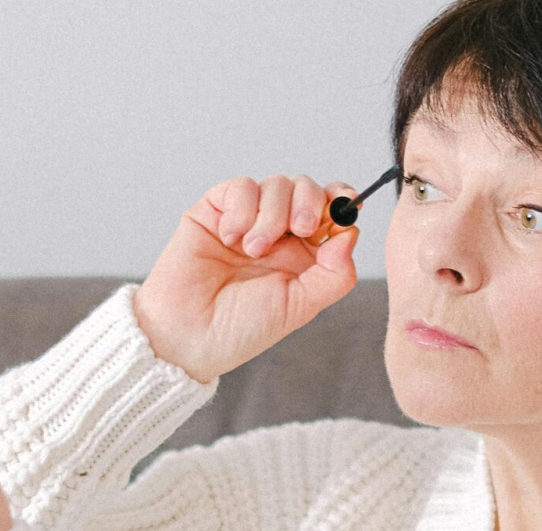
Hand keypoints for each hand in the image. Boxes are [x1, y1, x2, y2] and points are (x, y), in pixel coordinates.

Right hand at [134, 175, 359, 382]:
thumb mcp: (301, 306)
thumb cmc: (242, 329)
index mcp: (302, 254)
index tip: (345, 205)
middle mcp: (277, 233)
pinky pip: (240, 187)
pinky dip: (242, 210)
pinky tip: (231, 238)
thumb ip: (334, 273)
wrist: (190, 335)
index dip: (341, 200)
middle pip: (306, 188)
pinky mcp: (215, 211)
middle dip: (309, 202)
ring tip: (253, 250)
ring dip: (271, 215)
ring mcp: (246, 219)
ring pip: (276, 184)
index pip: (330, 211)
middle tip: (300, 228)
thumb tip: (351, 233)